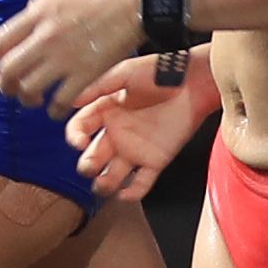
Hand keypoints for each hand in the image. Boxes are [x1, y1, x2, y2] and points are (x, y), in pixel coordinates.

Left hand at [0, 0, 145, 114]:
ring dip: (27, 99)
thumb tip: (28, 18)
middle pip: (8, 69)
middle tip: (11, 90)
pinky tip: (57, 109)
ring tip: (34, 100)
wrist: (138, 1)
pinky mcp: (85, 75)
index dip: (1, 56)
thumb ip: (41, 7)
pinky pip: (59, 102)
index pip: (1, 41)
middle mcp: (45, 37)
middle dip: (5, 84)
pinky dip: (55, 110)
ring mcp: (64, 58)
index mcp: (38, 13)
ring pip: (28, 89)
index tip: (8, 62)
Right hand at [64, 55, 213, 200]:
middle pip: (94, 156)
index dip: (75, 136)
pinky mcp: (156, 160)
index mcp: (106, 112)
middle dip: (88, 165)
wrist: (195, 82)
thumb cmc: (160, 73)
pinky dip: (132, 193)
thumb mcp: (125, 72)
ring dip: (104, 183)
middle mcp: (117, 133)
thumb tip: (72, 100)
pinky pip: (141, 183)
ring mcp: (135, 149)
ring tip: (103, 185)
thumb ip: (99, 86)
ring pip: (112, 174)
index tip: (79, 142)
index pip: (81, 128)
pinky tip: (124, 195)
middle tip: (89, 167)